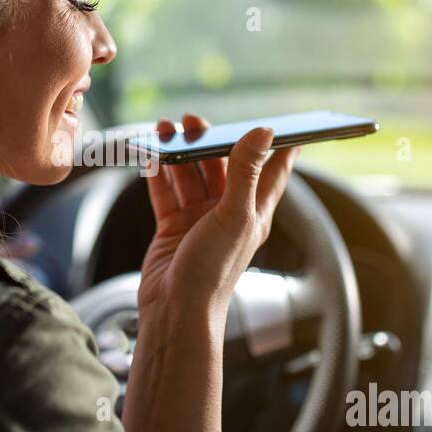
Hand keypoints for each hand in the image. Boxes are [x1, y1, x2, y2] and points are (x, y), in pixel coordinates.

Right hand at [137, 114, 296, 331]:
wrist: (175, 310)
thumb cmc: (213, 272)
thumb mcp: (235, 216)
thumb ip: (246, 171)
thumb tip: (263, 132)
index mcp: (253, 212)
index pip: (272, 172)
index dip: (277, 147)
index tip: (280, 123)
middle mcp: (227, 213)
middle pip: (222, 166)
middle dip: (208, 141)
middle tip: (192, 121)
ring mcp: (198, 219)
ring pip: (190, 175)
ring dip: (179, 153)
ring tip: (165, 129)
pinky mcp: (172, 227)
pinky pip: (166, 192)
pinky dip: (159, 173)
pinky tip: (152, 155)